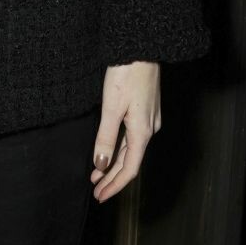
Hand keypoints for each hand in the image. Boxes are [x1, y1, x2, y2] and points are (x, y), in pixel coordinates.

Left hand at [90, 61, 160, 202]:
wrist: (141, 47)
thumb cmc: (126, 74)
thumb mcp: (111, 107)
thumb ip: (105, 137)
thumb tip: (101, 164)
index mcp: (142, 131)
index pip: (129, 169)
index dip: (114, 185)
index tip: (100, 196)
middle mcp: (149, 128)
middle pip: (129, 161)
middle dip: (112, 178)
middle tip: (96, 192)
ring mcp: (148, 119)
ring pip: (130, 150)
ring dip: (113, 164)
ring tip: (97, 176)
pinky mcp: (145, 110)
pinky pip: (132, 137)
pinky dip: (118, 149)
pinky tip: (108, 152)